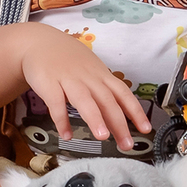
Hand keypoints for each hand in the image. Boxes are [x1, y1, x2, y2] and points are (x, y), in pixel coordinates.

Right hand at [18, 26, 147, 151]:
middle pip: (107, 100)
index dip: (135, 111)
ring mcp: (68, 80)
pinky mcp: (49, 83)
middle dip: (119, 123)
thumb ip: (103, 91)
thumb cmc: (69, 60)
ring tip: (103, 136)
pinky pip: (56, 103)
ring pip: (84, 100)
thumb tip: (119, 116)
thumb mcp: (91, 70)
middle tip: (127, 144)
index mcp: (101, 75)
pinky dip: (61, 120)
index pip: (123, 93)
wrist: (40, 42)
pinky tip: (66, 134)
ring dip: (94, 118)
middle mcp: (88, 77)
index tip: (145, 128)